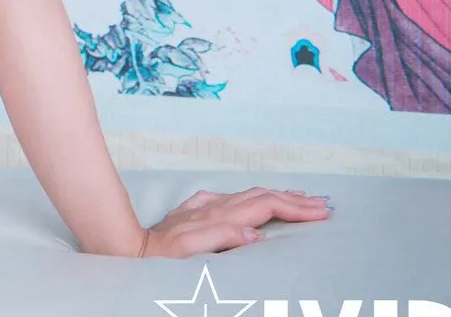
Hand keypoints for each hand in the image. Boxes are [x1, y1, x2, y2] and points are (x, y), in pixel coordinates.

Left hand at [135, 185, 332, 256]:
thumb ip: (221, 237)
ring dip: (276, 195)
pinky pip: (229, 199)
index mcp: (218, 216)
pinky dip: (249, 198)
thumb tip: (255, 234)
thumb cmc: (158, 255)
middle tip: (322, 204)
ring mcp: (203, 207)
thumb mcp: (187, 250)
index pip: (266, 206)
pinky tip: (252, 199)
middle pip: (262, 197)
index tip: (322, 212)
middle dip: (294, 200)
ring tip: (298, 196)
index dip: (296, 208)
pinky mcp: (193, 211)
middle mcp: (212, 208)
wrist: (129, 246)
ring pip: (248, 195)